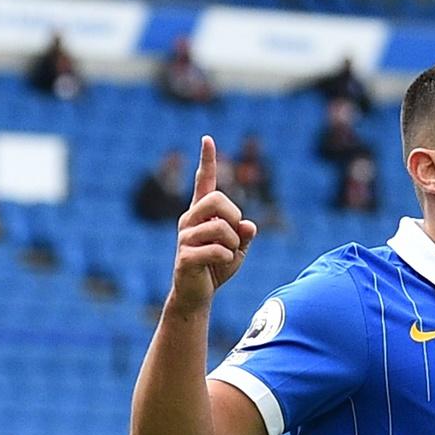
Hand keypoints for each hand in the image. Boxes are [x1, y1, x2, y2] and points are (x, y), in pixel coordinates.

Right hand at [172, 136, 257, 311]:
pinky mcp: (185, 256)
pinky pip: (218, 250)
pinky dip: (228, 258)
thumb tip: (249, 224)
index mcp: (201, 214)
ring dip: (233, 243)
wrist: (197, 294)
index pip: (203, 182)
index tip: (208, 139)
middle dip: (234, 216)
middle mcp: (189, 220)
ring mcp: (185, 237)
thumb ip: (245, 233)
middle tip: (234, 235)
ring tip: (226, 254)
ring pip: (222, 228)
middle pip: (217, 199)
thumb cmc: (217, 267)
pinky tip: (219, 265)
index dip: (207, 161)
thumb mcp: (238, 248)